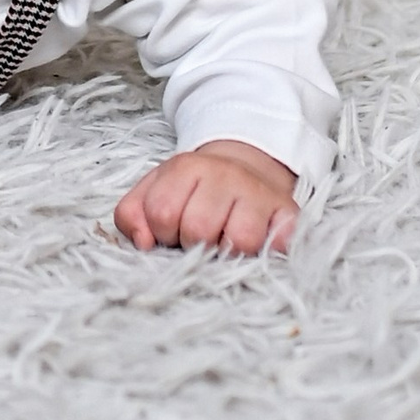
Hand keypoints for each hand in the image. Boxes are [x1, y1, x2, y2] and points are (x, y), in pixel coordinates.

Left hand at [114, 138, 298, 257]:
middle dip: (193, 244)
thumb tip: (143, 243)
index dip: (162, 232)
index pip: (162, 213)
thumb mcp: (153, 191)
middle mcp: (225, 174)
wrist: (243, 168)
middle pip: (198, 230)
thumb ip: (131, 215)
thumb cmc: (193, 190)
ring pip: (240, 242)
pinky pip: (280, 245)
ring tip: (225, 240)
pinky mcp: (289, 212)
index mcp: (186, 167)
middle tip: (199, 237)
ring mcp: (259, 192)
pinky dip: (270, 252)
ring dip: (228, 253)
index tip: (171, 230)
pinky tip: (259, 243)